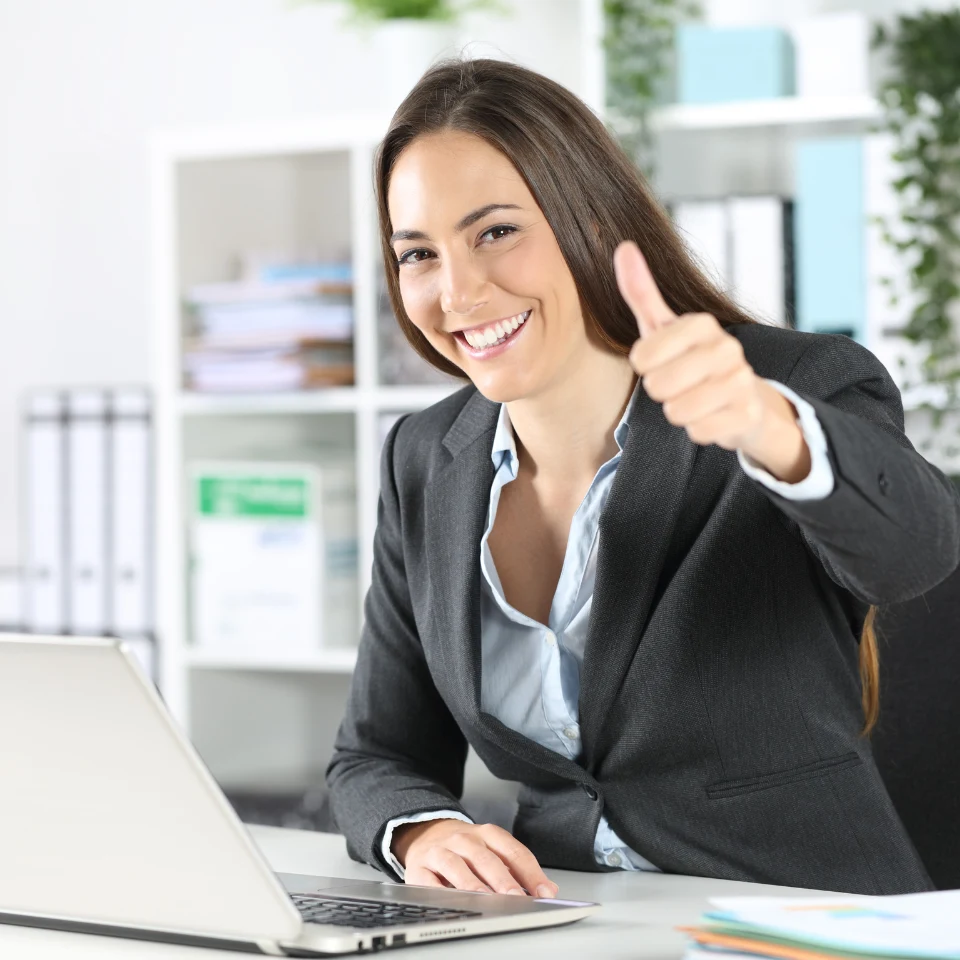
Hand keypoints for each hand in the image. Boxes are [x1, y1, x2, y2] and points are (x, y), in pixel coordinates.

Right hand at [393, 819, 559, 897]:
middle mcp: (464, 839)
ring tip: (487, 902)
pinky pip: (428, 880)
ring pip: (457, 866)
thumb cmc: (466, 849)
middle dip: (503, 880)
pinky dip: (440, 892)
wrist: (425, 834)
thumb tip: (548, 890)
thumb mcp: (493, 850)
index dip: (530, 872)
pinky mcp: (419, 867)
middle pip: (486, 859)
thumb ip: (519, 869)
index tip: (544, 892)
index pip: (513, 851)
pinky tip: (453, 904)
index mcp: (487, 834)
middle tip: (517, 899)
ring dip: (473, 885)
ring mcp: (440, 851)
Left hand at [613, 240, 770, 452]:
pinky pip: (698, 432)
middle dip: (662, 392)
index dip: (645, 367)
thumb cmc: (692, 359)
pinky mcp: (747, 414)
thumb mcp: (663, 326)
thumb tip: (623, 246)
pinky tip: (712, 416)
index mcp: (702, 324)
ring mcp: (741, 381)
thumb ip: (641, 291)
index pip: (642, 358)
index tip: (661, 361)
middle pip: (658, 386)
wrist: (744, 398)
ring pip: (677, 411)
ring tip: (695, 399)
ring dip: (679, 412)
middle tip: (679, 384)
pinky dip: (699, 430)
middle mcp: (727, 348)